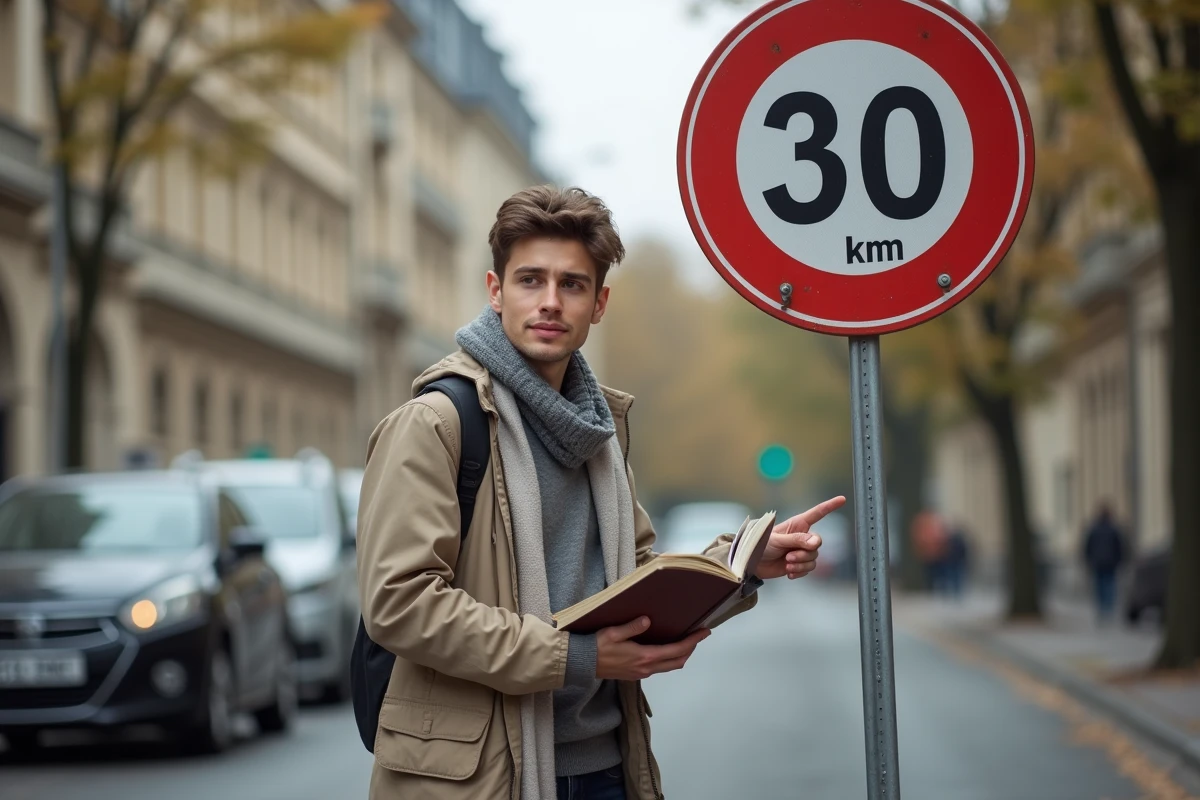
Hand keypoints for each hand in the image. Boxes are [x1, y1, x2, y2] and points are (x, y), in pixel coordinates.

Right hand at [595, 617, 709, 680]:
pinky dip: (670, 658)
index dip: (693, 641)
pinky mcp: (636, 674)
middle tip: (699, 635)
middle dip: (691, 649)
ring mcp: (641, 673)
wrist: (582, 665)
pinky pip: (660, 667)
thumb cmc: (596, 647)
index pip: (676, 650)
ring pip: (670, 666)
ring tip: (686, 640)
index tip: (704, 632)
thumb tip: (647, 620)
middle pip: (678, 661)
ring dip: (681, 655)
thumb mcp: (612, 633)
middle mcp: (646, 668)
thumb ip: (631, 627)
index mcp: (644, 657)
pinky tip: (667, 648)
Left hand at [756, 496, 846, 579]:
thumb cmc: (760, 545)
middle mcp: (801, 537)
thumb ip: (796, 540)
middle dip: (805, 553)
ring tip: (787, 563)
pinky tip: (788, 572)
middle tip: (789, 556)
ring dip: (801, 564)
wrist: (751, 563)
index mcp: (796, 525)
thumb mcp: (777, 540)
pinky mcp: (798, 564)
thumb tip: (814, 542)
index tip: (842, 499)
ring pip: (814, 559)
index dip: (830, 506)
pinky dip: (799, 572)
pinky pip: (808, 569)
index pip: (817, 514)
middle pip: (817, 544)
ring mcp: (800, 551)